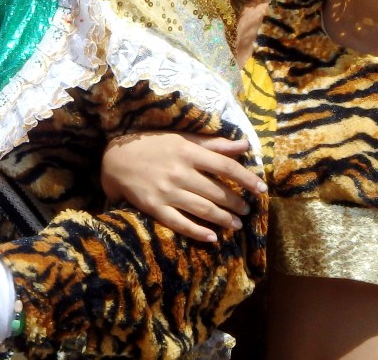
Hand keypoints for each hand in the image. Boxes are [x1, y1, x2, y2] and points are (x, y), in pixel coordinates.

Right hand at [101, 132, 265, 242]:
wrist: (115, 159)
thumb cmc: (153, 146)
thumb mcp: (182, 139)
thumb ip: (213, 144)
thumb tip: (244, 144)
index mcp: (188, 152)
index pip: (226, 167)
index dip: (247, 179)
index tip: (262, 189)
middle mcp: (179, 172)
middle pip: (217, 192)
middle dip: (236, 203)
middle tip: (247, 210)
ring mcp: (167, 191)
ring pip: (203, 209)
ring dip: (224, 219)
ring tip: (236, 224)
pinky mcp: (154, 207)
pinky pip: (180, 223)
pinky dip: (198, 232)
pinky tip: (212, 238)